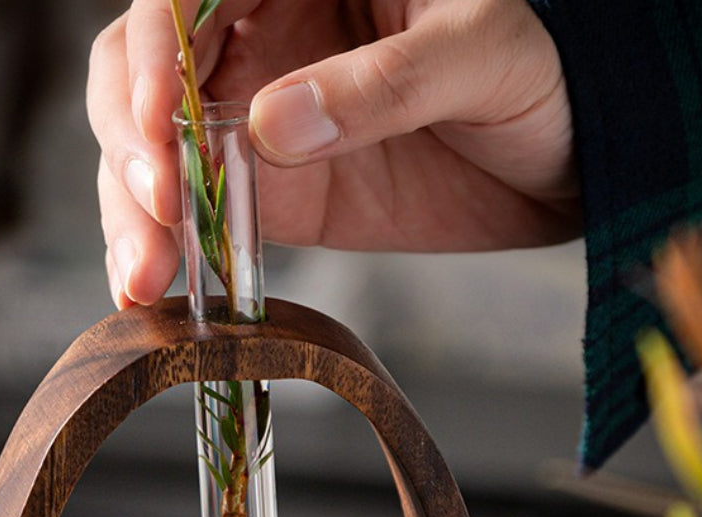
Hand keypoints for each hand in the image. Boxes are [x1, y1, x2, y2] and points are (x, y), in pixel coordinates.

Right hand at [88, 0, 580, 308]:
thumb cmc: (547, 65)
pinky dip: (166, 254)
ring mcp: (255, 124)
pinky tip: (152, 289)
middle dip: (130, 147)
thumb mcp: (482, 47)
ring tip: (142, 276)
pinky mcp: (269, 197)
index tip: (163, 130)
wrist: (571, 157)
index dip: (153, 60)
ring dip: (130, 214)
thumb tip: (272, 126)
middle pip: (141, 80)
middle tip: (153, 214)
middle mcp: (258, 42)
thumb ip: (383, 83)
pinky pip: (195, 219)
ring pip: (153, 157)